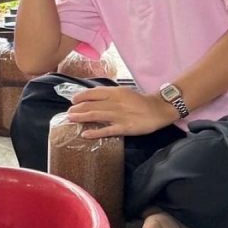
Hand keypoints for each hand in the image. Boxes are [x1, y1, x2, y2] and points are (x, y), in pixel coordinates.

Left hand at [66, 87, 180, 137]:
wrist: (159, 109)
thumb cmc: (138, 101)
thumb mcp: (123, 92)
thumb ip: (108, 94)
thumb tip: (90, 97)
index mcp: (115, 92)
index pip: (93, 93)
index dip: (80, 97)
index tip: (72, 101)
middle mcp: (115, 103)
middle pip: (91, 105)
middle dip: (77, 108)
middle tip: (69, 113)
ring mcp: (119, 116)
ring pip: (96, 116)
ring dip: (81, 117)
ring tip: (71, 119)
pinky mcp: (125, 128)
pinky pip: (107, 130)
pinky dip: (95, 132)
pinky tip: (85, 134)